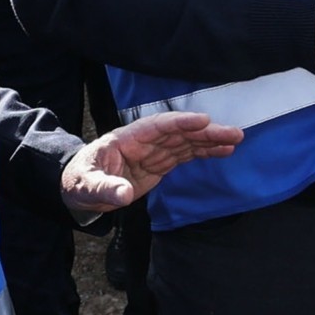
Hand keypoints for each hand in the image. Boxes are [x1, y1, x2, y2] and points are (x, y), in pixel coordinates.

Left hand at [62, 112, 244, 211]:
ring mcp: (153, 153)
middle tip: (233, 132)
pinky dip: (203, 153)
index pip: (157, 127)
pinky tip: (223, 151)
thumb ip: (105, 188)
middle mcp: (143, 142)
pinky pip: (184, 155)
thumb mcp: (86, 186)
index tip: (203, 121)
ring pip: (185, 143)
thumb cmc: (79, 182)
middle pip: (178, 133)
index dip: (180, 123)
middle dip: (205, 132)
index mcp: (126, 139)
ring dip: (210, 141)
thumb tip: (124, 194)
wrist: (78, 190)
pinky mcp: (158, 165)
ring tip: (236, 140)